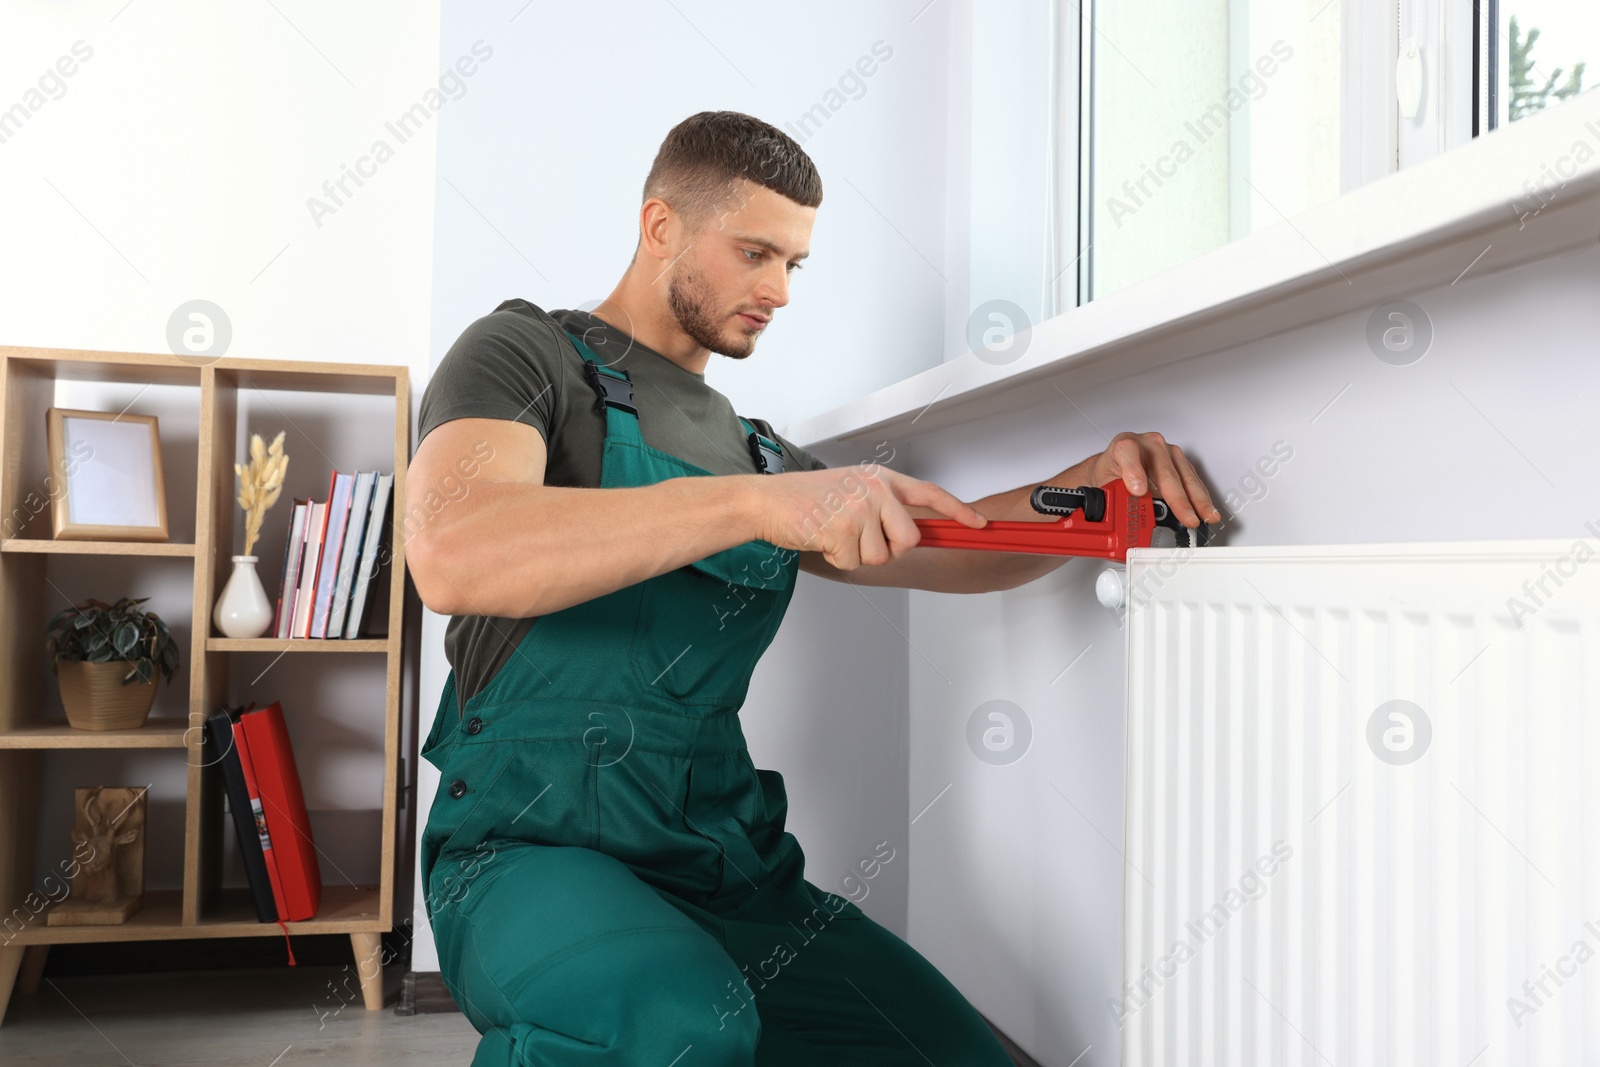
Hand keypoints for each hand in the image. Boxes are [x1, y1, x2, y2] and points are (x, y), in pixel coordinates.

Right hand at [750, 465, 986, 569]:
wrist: (766, 502)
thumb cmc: (805, 499)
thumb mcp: (850, 489)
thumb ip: (881, 506)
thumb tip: (909, 534)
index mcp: (879, 478)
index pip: (930, 493)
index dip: (958, 511)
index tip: (979, 524)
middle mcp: (874, 490)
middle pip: (909, 538)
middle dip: (888, 548)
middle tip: (860, 539)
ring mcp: (859, 508)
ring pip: (881, 556)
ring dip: (856, 555)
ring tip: (833, 533)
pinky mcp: (842, 530)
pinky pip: (854, 564)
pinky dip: (837, 560)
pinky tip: (821, 539)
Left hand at [1081, 431, 1221, 527]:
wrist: (1114, 466)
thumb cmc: (1109, 473)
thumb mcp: (1103, 484)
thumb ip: (1113, 497)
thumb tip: (1123, 516)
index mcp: (1123, 445)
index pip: (1128, 452)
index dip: (1134, 472)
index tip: (1138, 491)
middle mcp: (1148, 444)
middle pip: (1164, 469)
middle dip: (1177, 497)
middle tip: (1185, 516)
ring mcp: (1167, 451)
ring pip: (1184, 475)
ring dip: (1197, 499)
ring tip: (1204, 516)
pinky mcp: (1179, 461)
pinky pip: (1192, 479)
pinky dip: (1200, 497)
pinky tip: (1206, 509)